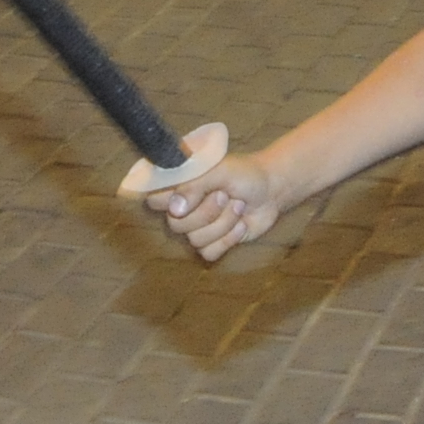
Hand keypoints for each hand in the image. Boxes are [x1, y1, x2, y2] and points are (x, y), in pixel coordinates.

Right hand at [145, 155, 282, 261]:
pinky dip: (229, 239)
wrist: (271, 191)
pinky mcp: (212, 244)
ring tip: (238, 206)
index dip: (164, 202)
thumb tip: (174, 210)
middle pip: (176, 225)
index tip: (187, 196)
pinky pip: (209, 253)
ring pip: (195, 240)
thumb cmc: (243, 174)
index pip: (152, 199)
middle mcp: (183, 208)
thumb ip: (194, 186)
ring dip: (223, 223)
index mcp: (179, 185)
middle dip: (206, 212)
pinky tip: (241, 225)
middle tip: (225, 195)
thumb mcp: (220, 171)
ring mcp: (197, 227)